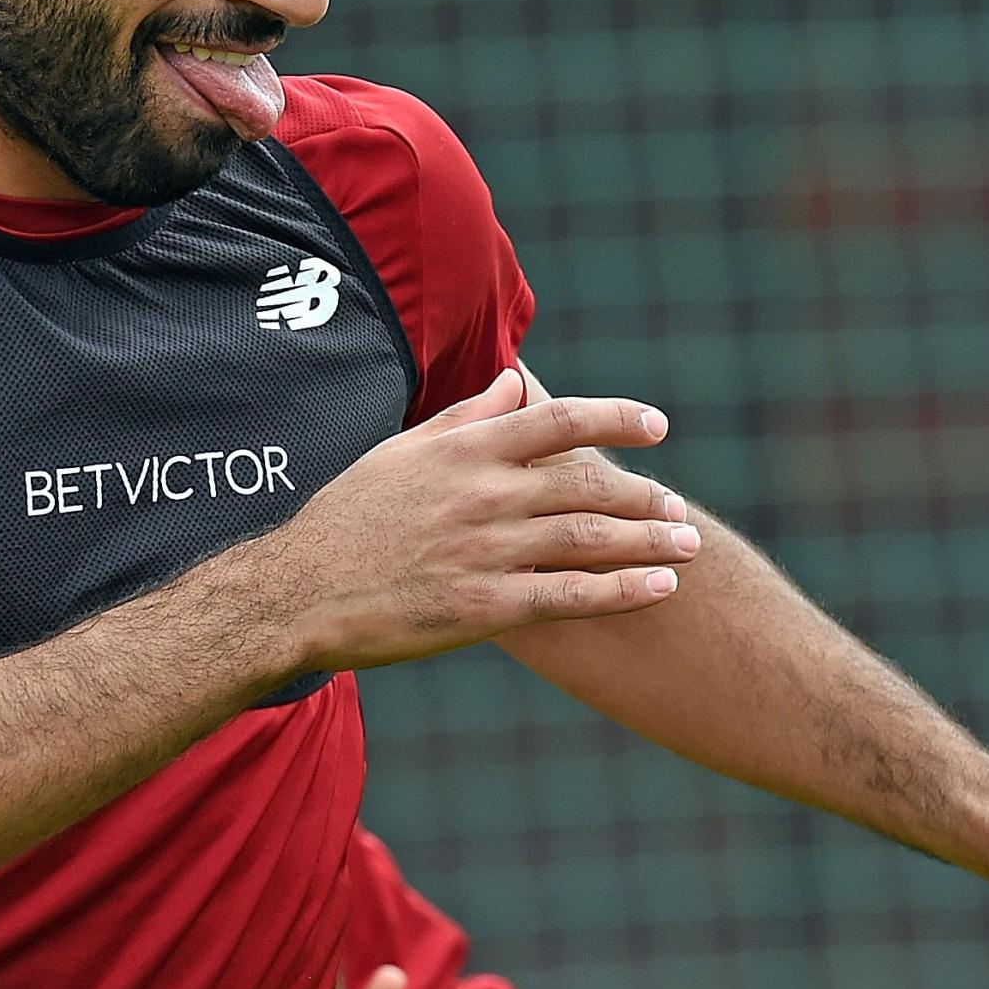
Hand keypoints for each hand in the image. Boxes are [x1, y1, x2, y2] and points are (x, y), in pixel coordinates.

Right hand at [265, 369, 700, 671]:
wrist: (299, 590)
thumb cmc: (346, 516)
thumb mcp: (402, 450)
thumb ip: (467, 416)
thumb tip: (516, 383)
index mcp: (466, 450)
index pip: (560, 419)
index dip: (617, 418)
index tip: (656, 425)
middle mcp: (486, 494)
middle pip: (589, 484)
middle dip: (643, 493)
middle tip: (677, 506)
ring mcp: (489, 551)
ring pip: (591, 539)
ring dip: (649, 540)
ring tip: (689, 543)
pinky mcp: (487, 606)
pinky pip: (571, 596)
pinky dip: (623, 591)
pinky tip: (660, 588)